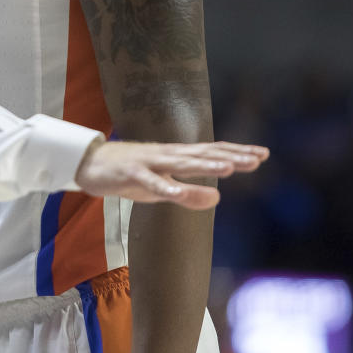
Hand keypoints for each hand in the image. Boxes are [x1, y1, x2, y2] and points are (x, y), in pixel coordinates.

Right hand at [74, 140, 267, 208]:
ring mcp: (149, 162)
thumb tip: (218, 199)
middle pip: (202, 155)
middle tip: (258, 158)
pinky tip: (178, 194)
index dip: (235, 153)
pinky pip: (150, 182)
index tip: (262, 154)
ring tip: (229, 169)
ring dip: (205, 166)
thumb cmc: (128, 175)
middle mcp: (166, 155)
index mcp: (175, 157)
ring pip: (181, 164)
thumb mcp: (162, 189)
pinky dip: (165, 187)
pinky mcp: (130, 173)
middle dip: (230, 156)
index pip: (211, 153)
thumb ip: (189, 194)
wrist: (89, 164)